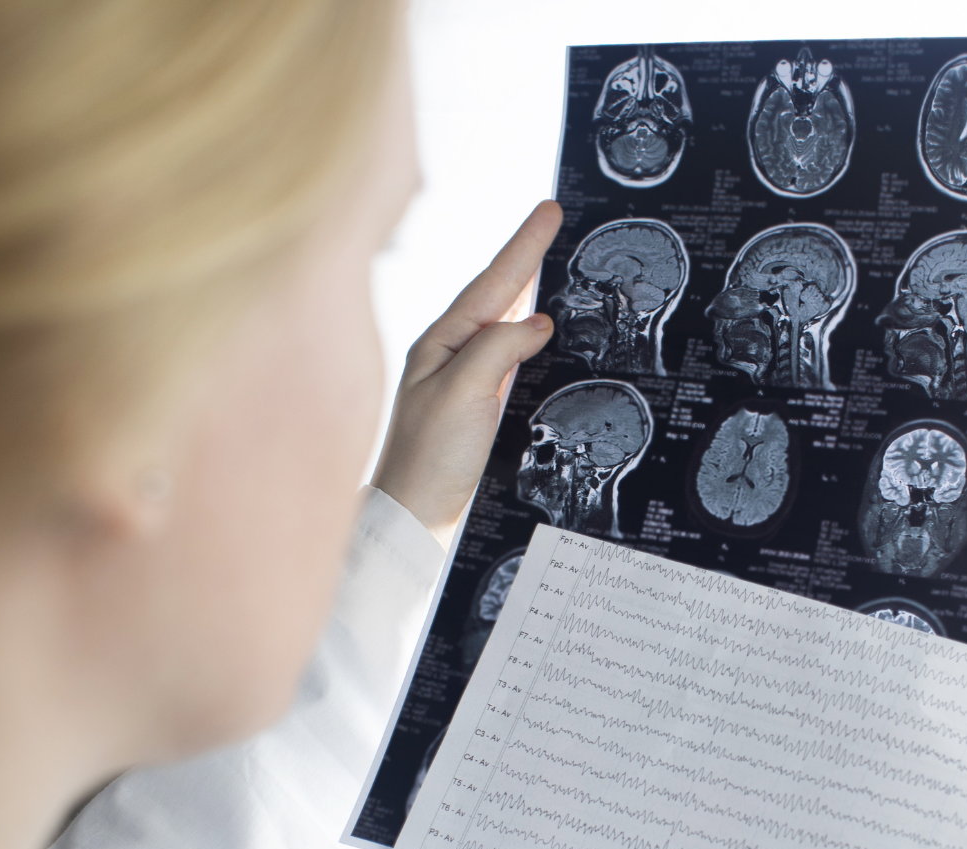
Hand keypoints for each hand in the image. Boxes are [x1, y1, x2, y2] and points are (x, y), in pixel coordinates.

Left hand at [373, 200, 562, 541]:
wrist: (413, 520)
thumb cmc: (428, 461)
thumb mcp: (463, 396)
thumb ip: (498, 349)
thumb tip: (536, 322)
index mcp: (442, 343)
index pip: (492, 283)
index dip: (524, 246)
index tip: (550, 210)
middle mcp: (451, 355)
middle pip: (496, 292)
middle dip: (526, 255)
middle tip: (552, 218)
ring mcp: (465, 380)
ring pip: (504, 321)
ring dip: (528, 288)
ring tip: (550, 257)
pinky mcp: (480, 407)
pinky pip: (511, 354)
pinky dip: (530, 332)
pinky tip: (540, 330)